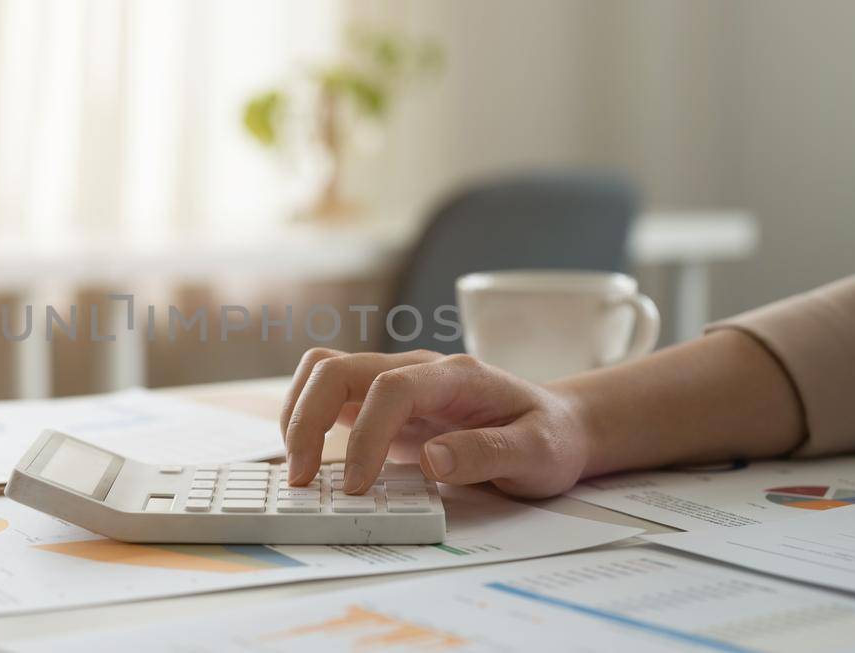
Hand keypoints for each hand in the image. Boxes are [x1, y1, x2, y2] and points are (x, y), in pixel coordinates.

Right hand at [279, 348, 590, 497]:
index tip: (357, 486)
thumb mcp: (538, 453)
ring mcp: (395, 379)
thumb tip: (433, 459)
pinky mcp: (381, 399)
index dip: (365, 435)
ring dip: (299, 415)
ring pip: (323, 372)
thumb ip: (487, 453)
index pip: (391, 388)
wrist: (555, 424)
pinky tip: (311, 459)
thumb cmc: (548, 438)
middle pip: (338, 368)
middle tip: (303, 480)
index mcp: (455, 376)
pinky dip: (307, 420)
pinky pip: (329, 393)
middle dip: (308, 420)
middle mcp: (417, 367)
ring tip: (299, 469)